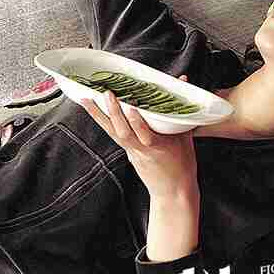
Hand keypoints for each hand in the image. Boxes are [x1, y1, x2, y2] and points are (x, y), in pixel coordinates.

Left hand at [78, 74, 197, 199]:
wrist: (172, 193)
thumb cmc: (182, 164)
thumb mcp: (186, 138)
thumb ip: (182, 109)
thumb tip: (184, 81)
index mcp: (159, 148)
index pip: (146, 135)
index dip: (137, 122)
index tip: (131, 107)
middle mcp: (142, 150)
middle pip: (124, 132)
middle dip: (114, 112)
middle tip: (107, 93)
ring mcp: (132, 152)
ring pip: (113, 133)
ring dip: (98, 115)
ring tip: (86, 99)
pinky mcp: (127, 153)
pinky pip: (113, 135)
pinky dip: (103, 121)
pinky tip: (93, 111)